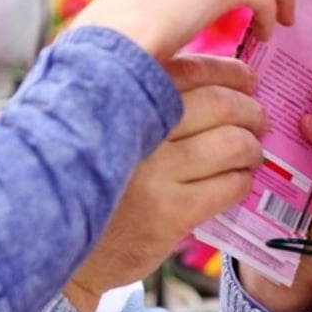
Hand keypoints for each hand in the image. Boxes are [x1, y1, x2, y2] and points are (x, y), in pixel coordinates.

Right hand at [64, 54, 267, 311]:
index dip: (230, 73)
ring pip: (232, 144)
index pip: (190, 70)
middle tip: (257, 117)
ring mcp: (155, 174)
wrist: (54, 240)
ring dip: (252, 146)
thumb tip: (207, 78)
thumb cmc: (84, 174)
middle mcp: (135, 130)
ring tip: (250, 151)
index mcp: (119, 99)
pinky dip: (243, 180)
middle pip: (219, 104)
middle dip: (250, 108)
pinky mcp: (169, 214)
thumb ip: (135, 97)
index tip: (246, 80)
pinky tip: (236, 181)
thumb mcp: (95, 123)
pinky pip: (229, 186)